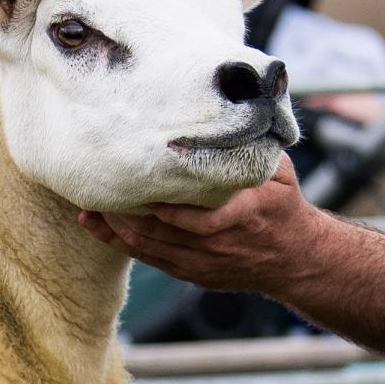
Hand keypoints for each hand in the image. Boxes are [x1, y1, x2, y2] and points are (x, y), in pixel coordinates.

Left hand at [77, 154, 318, 295]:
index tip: (145, 190)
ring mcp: (202, 262)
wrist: (295, 259)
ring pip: (149, 248)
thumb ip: (254, 149)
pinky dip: (120, 244)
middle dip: (127, 214)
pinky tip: (96, 227)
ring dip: (116, 230)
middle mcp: (219, 242)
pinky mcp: (190, 273)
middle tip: (100, 190)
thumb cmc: (284, 208)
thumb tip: (234, 110)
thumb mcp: (281, 175)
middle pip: (163, 233)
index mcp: (244, 214)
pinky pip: (148, 260)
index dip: (171, 211)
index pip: (204, 219)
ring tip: (89, 208)